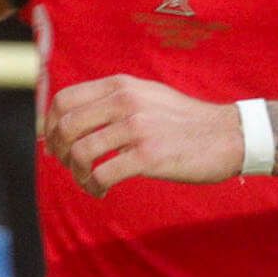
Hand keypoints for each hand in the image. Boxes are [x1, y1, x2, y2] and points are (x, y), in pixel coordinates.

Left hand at [42, 75, 245, 194]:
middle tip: (71, 167)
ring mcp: (136, 128)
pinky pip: (102, 174)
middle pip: (65, 127)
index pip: (63, 100)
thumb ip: (109, 103)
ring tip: (88, 182)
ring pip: (80, 153)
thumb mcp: (145, 96)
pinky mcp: (148, 156)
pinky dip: (93, 187)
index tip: (54, 144)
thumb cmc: (183, 121)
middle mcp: (124, 101)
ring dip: (77, 174)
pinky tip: (101, 191)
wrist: (228, 135)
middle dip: (60, 153)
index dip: (49, 125)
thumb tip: (67, 122)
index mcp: (120, 85)